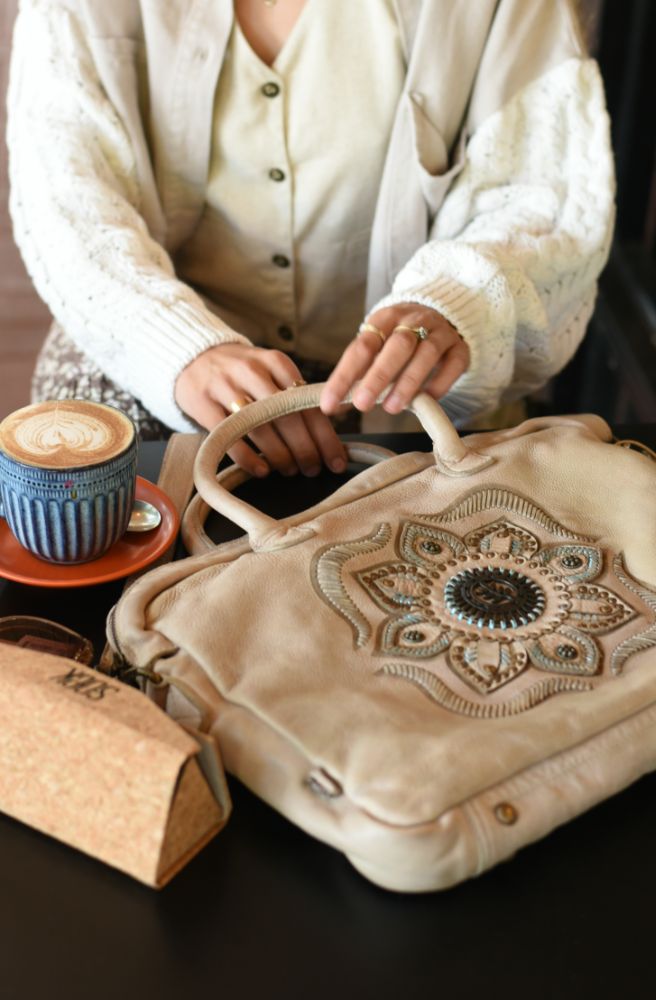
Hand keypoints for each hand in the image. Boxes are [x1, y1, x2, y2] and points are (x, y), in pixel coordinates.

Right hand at [175, 344, 346, 477]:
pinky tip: (262, 470)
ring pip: (261, 427)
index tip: (336, 460)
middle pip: (287, 416)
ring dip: (280, 455)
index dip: (325, 436)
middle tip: (313, 469)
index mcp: (276, 363)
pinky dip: (249, 458)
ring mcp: (225, 386)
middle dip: (305, 449)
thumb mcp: (271, 373)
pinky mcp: (203, 403)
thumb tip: (327, 437)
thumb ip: (295, 397)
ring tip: (290, 470)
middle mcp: (252, 372)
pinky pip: (230, 436)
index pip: (307, 403)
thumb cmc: (242, 374)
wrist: (193, 357)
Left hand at [320, 304, 468, 415]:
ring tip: (391, 408)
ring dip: (408, 382)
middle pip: (397, 345)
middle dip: (378, 376)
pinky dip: (440, 382)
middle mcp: (414, 320)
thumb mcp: (377, 345)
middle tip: (362, 404)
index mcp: (385, 318)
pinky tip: (427, 399)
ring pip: (427, 353)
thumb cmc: (399, 338)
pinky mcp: (460, 347)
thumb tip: (334, 403)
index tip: (330, 404)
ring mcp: (440, 332)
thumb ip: (359, 370)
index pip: (362, 346)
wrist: (441, 313)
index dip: (345, 375)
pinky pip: (453, 363)